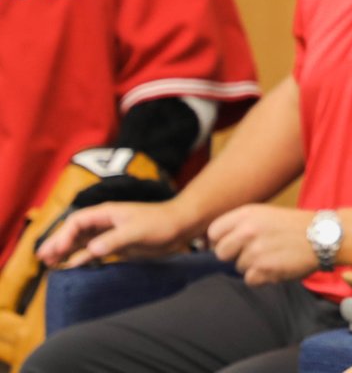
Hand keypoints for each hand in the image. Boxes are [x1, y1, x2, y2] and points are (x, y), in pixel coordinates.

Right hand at [36, 200, 188, 267]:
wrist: (181, 226)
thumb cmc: (161, 223)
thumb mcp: (136, 231)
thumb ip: (113, 241)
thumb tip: (91, 250)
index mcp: (106, 214)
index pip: (76, 221)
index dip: (63, 235)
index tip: (56, 250)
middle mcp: (105, 222)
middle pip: (74, 231)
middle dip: (58, 242)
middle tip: (42, 258)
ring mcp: (110, 234)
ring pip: (81, 241)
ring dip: (66, 251)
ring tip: (50, 263)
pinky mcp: (118, 246)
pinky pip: (93, 252)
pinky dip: (81, 258)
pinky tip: (71, 266)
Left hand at [207, 204, 318, 285]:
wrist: (324, 235)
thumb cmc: (295, 226)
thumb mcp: (266, 214)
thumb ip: (241, 225)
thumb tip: (216, 244)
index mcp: (246, 214)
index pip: (214, 232)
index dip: (221, 240)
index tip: (233, 243)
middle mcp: (248, 231)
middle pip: (221, 253)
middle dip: (235, 255)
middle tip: (254, 252)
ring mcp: (255, 251)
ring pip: (238, 267)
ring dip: (252, 266)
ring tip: (273, 256)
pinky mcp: (264, 269)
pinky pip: (250, 279)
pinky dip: (262, 277)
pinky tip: (277, 266)